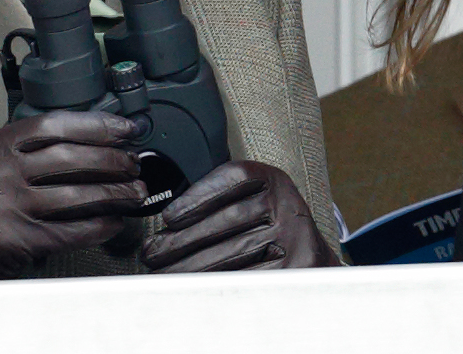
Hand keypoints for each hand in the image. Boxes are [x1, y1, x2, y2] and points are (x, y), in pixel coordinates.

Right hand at [0, 110, 145, 283]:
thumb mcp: (5, 160)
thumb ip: (42, 147)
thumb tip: (108, 138)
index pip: (54, 124)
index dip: (97, 124)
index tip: (128, 128)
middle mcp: (0, 172)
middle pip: (70, 158)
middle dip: (113, 160)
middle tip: (136, 164)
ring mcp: (7, 206)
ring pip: (76, 196)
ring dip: (115, 194)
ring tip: (136, 193)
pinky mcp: (16, 238)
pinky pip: (70, 230)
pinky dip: (100, 226)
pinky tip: (116, 222)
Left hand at [141, 161, 338, 271]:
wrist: (309, 259)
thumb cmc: (269, 230)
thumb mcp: (254, 201)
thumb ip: (221, 202)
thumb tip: (168, 225)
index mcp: (274, 181)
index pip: (235, 177)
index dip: (198, 195)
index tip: (169, 216)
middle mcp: (287, 204)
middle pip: (227, 220)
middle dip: (182, 239)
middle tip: (152, 253)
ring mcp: (294, 236)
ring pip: (233, 251)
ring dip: (190, 265)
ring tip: (162, 273)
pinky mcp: (295, 266)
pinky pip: (247, 276)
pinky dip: (214, 283)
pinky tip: (192, 286)